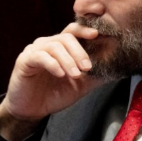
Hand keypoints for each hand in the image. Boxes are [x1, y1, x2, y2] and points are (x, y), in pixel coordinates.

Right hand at [0, 22, 104, 140]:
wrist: (32, 110)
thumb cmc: (54, 94)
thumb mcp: (80, 85)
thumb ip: (96, 75)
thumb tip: (117, 68)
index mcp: (61, 47)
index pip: (74, 30)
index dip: (85, 29)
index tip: (98, 34)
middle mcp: (47, 44)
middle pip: (66, 37)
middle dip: (80, 51)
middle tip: (87, 67)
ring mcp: (35, 51)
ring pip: (54, 46)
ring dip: (68, 60)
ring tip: (75, 74)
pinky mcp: (24, 60)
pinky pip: (40, 56)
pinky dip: (53, 64)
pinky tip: (60, 74)